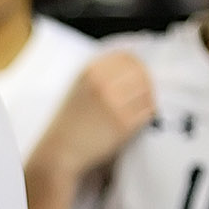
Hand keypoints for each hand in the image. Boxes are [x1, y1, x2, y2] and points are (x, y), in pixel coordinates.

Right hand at [32, 50, 156, 186]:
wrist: (59, 152)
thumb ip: (101, 74)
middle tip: (144, 93)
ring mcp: (114, 104)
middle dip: (146, 82)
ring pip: (147, 92)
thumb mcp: (79, 88)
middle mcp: (102, 84)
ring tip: (140, 107)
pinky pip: (147, 112)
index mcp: (90, 71)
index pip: (127, 56)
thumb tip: (134, 64)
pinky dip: (147, 114)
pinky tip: (138, 119)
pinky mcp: (123, 124)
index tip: (139, 73)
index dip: (137, 64)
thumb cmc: (70, 122)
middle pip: (141, 72)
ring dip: (149, 99)